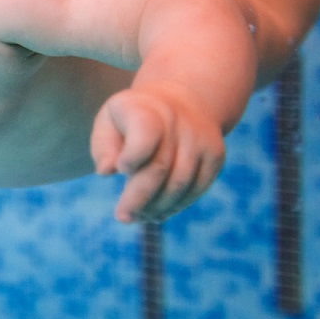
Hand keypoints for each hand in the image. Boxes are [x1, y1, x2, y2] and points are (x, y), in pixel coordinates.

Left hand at [89, 86, 225, 223]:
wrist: (179, 100)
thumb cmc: (133, 117)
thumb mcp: (110, 121)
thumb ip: (103, 146)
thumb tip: (106, 171)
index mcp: (146, 109)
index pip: (145, 135)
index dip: (133, 157)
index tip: (121, 169)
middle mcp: (178, 122)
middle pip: (159, 168)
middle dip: (138, 199)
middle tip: (123, 217)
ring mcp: (200, 138)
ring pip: (180, 183)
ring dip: (157, 207)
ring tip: (139, 217)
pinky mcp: (215, 154)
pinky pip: (197, 187)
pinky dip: (177, 205)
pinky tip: (159, 212)